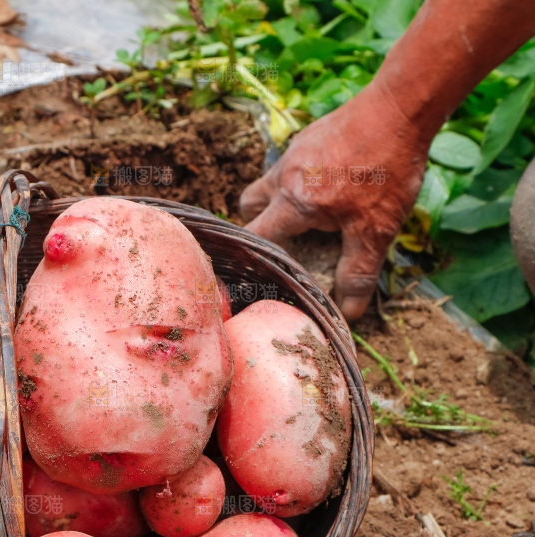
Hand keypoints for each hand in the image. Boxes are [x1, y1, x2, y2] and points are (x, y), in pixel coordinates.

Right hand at [240, 83, 430, 319]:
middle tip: (288, 239)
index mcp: (293, 202)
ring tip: (313, 214)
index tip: (262, 270)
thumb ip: (358, 272)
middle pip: (250, 205)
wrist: (403, 105)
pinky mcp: (311, 135)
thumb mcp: (376, 229)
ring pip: (271, 183)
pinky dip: (303, 180)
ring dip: (281, 201)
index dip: (254, 256)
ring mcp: (295, 151)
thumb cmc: (387, 169)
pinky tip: (334, 185)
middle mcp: (284, 175)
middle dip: (261, 224)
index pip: (255, 236)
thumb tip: (348, 313)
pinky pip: (294, 165)